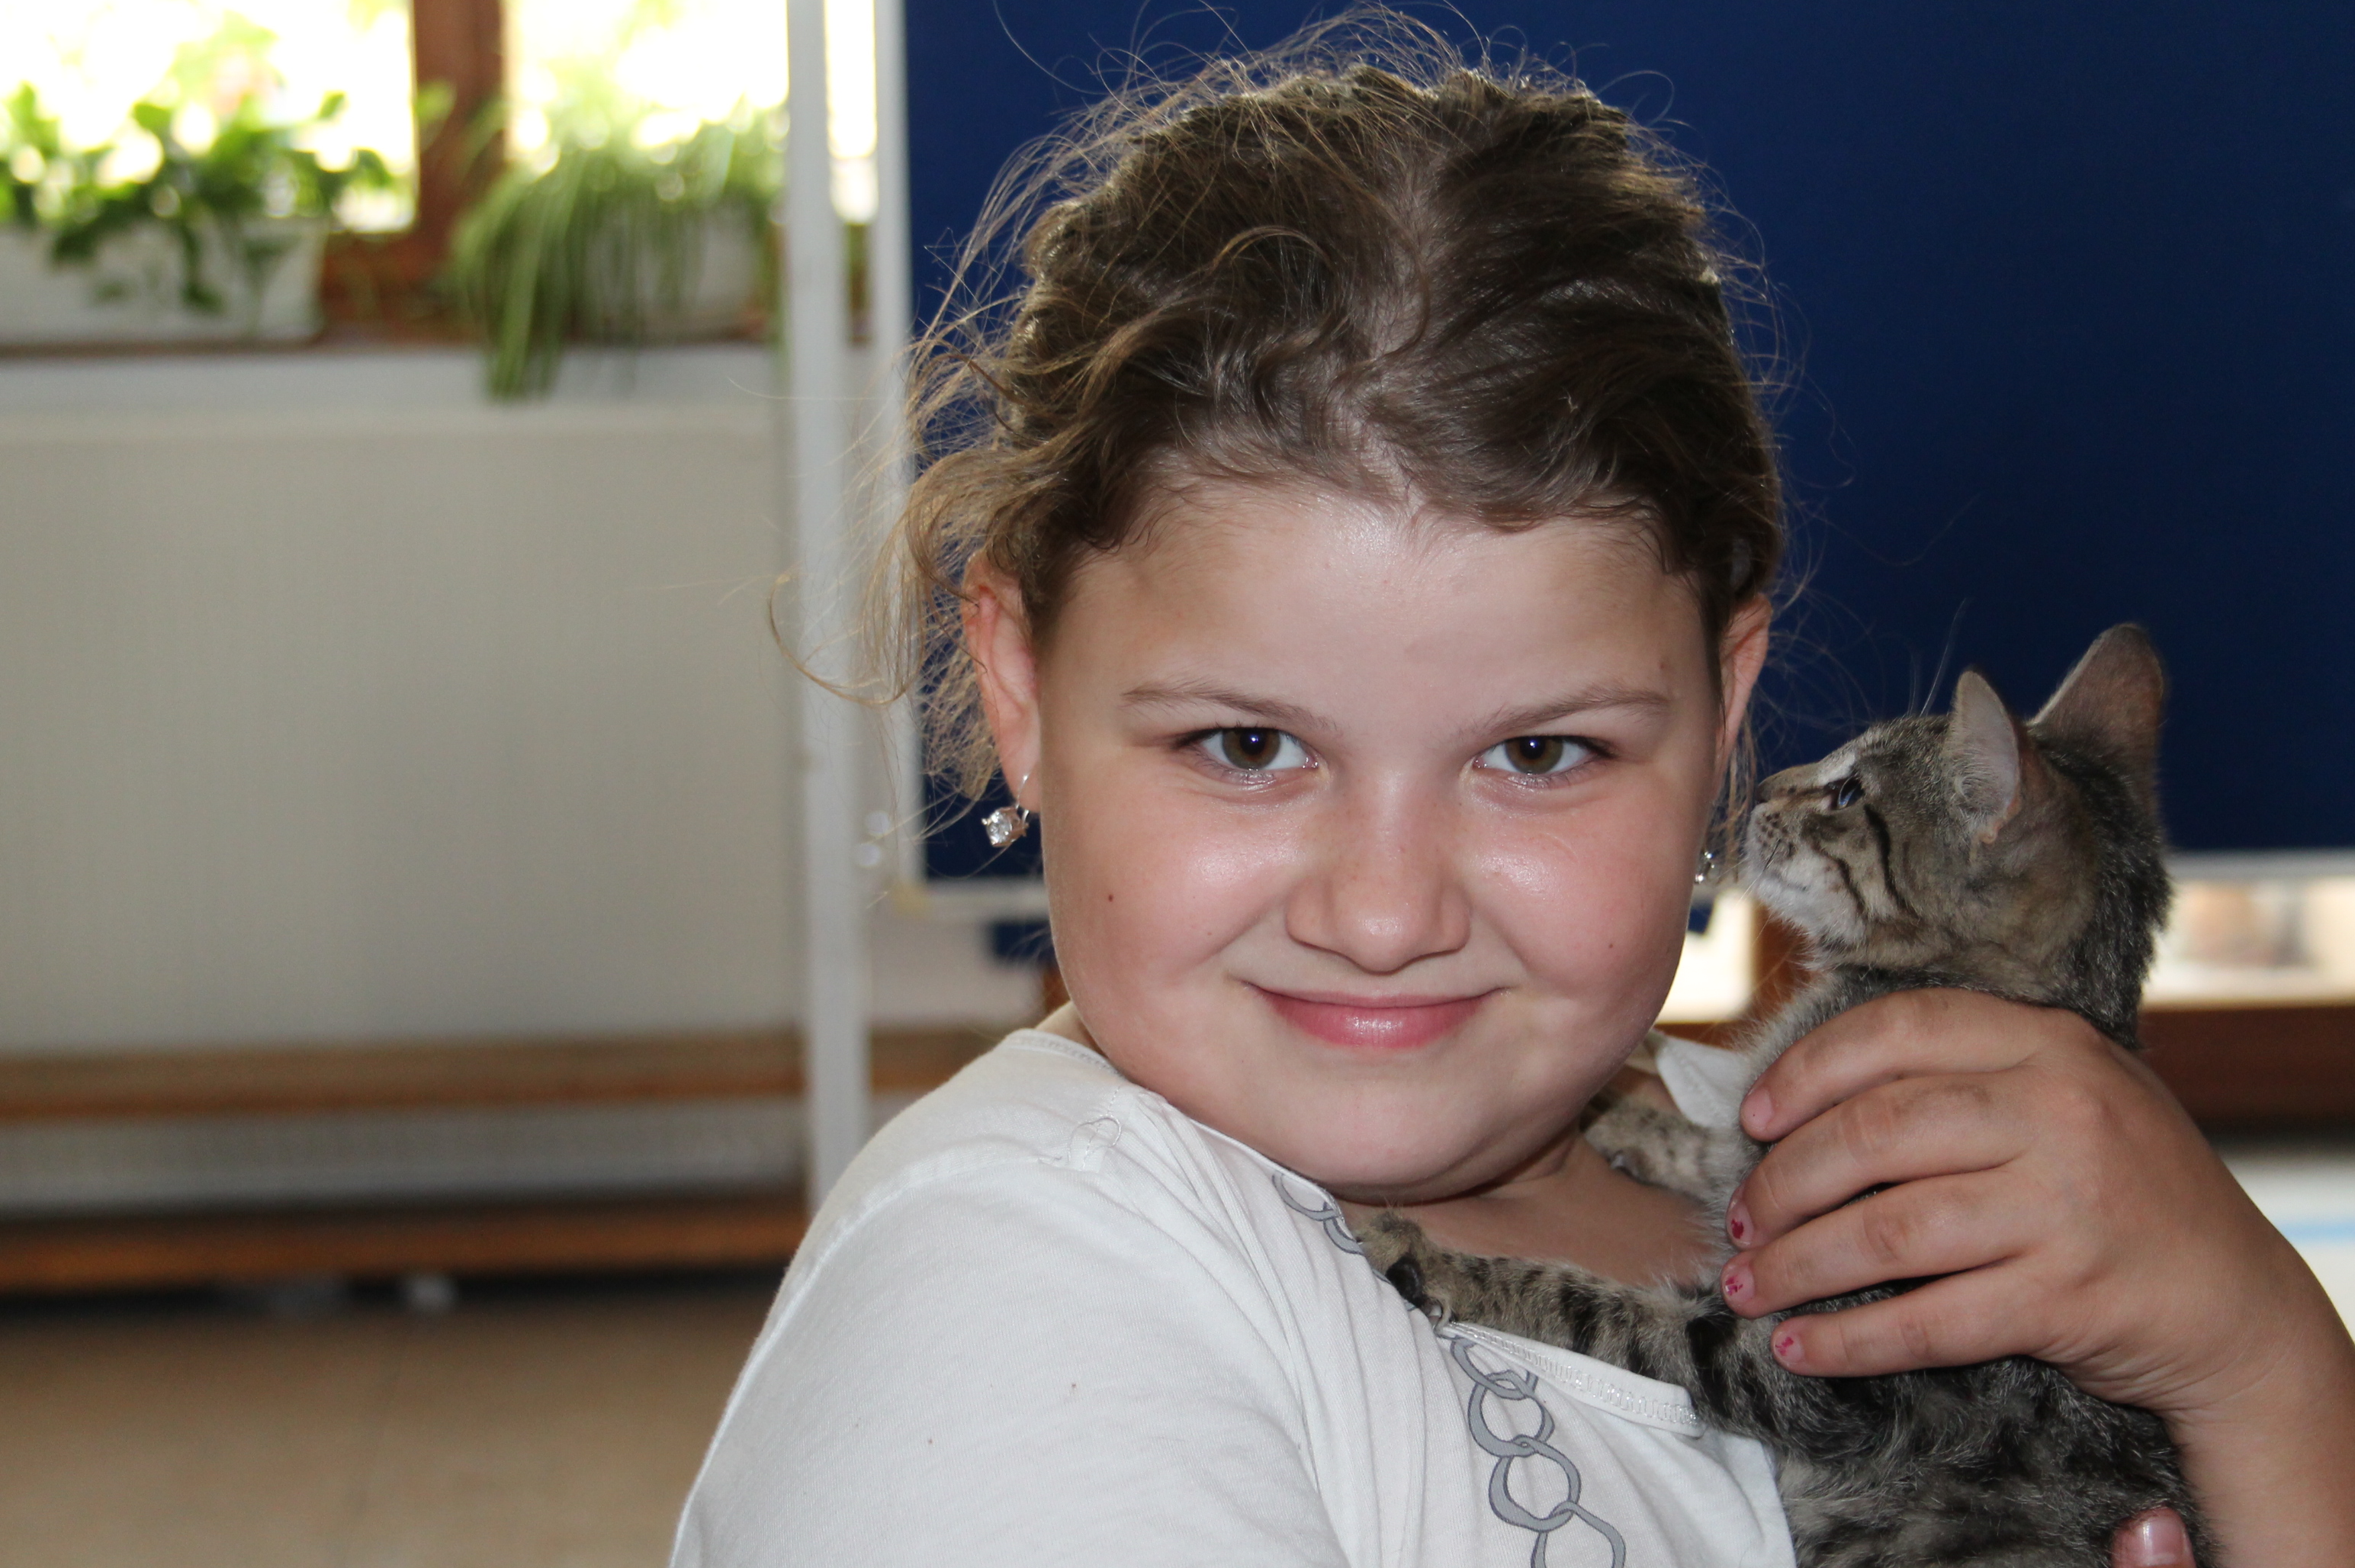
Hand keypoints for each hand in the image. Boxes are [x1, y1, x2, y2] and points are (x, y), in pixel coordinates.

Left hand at [1712, 988, 2354, 1562]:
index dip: (1806, 1072)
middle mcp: (2059, 1113)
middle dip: (1784, 1183)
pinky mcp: (2065, 1298)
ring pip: (1888, 1231)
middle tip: (1738, 1220)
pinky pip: (1927, 1321)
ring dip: (1798, 1265)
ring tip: (1749, 1286)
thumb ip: (1959, 1079)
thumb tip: (1795, 1099)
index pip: (1898, 1032)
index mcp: (2049, 1044)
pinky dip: (1850, 1340)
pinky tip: (1801, 1346)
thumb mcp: (2062, 1096)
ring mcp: (2064, 1207)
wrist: (2232, 1302)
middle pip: (1875, 1134)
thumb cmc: (2117, 1187)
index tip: (1752, 1119)